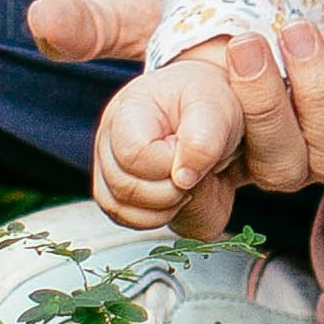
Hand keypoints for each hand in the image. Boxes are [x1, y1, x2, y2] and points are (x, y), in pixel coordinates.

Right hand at [33, 0, 323, 206]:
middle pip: (278, 174)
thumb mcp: (146, 7)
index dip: (191, 196)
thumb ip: (94, 25)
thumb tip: (40, 19)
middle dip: (265, 113)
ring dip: (317, 94)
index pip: (196, 211)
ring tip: (293, 32)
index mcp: (212, 154)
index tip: (182, 154)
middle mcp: (271, 159)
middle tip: (248, 46)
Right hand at [87, 49, 250, 233]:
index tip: (193, 154)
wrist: (205, 113)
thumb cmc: (205, 103)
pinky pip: (128, 219)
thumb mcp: (216, 109)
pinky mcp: (115, 191)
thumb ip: (203, 140)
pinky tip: (177, 197)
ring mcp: (107, 168)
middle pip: (124, 188)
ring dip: (164, 208)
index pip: (134, 155)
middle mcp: (107, 140)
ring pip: (121, 210)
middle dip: (170, 191)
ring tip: (188, 184)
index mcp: (128, 110)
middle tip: (196, 172)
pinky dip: (158, 217)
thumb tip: (182, 178)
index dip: (169, 164)